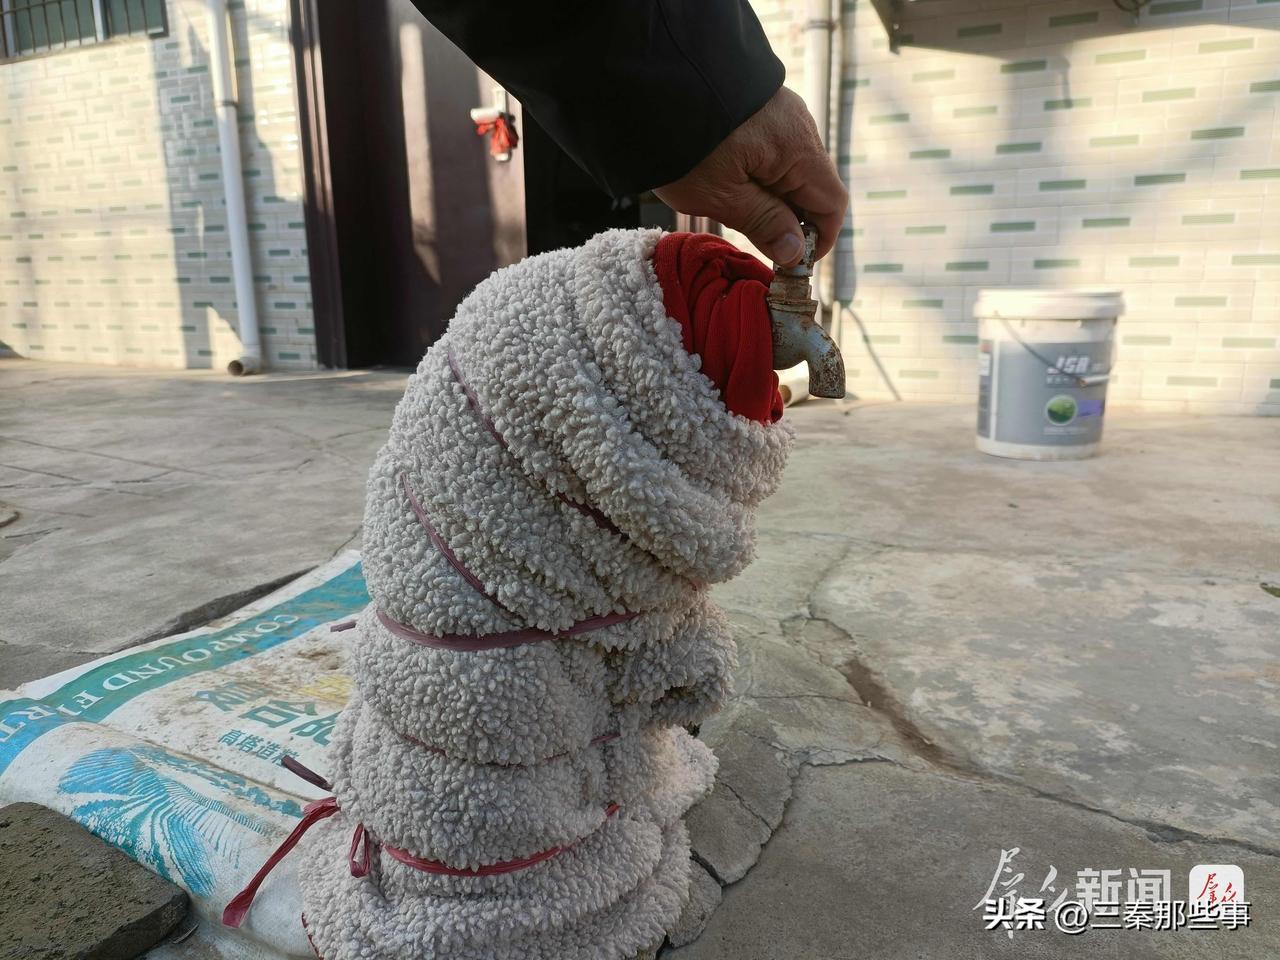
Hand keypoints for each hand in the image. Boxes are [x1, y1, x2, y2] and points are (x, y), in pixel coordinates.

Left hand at [654, 87, 847, 266]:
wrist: (651, 76)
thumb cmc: (683, 142)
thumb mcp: (720, 195)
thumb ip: (764, 223)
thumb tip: (797, 252)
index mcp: (798, 149)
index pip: (832, 204)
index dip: (819, 239)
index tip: (793, 263)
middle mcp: (799, 126)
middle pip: (813, 187)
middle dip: (791, 219)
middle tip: (753, 238)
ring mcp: (781, 112)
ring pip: (790, 170)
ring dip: (772, 197)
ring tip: (732, 206)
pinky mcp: (760, 107)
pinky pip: (772, 150)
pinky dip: (759, 173)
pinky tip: (727, 180)